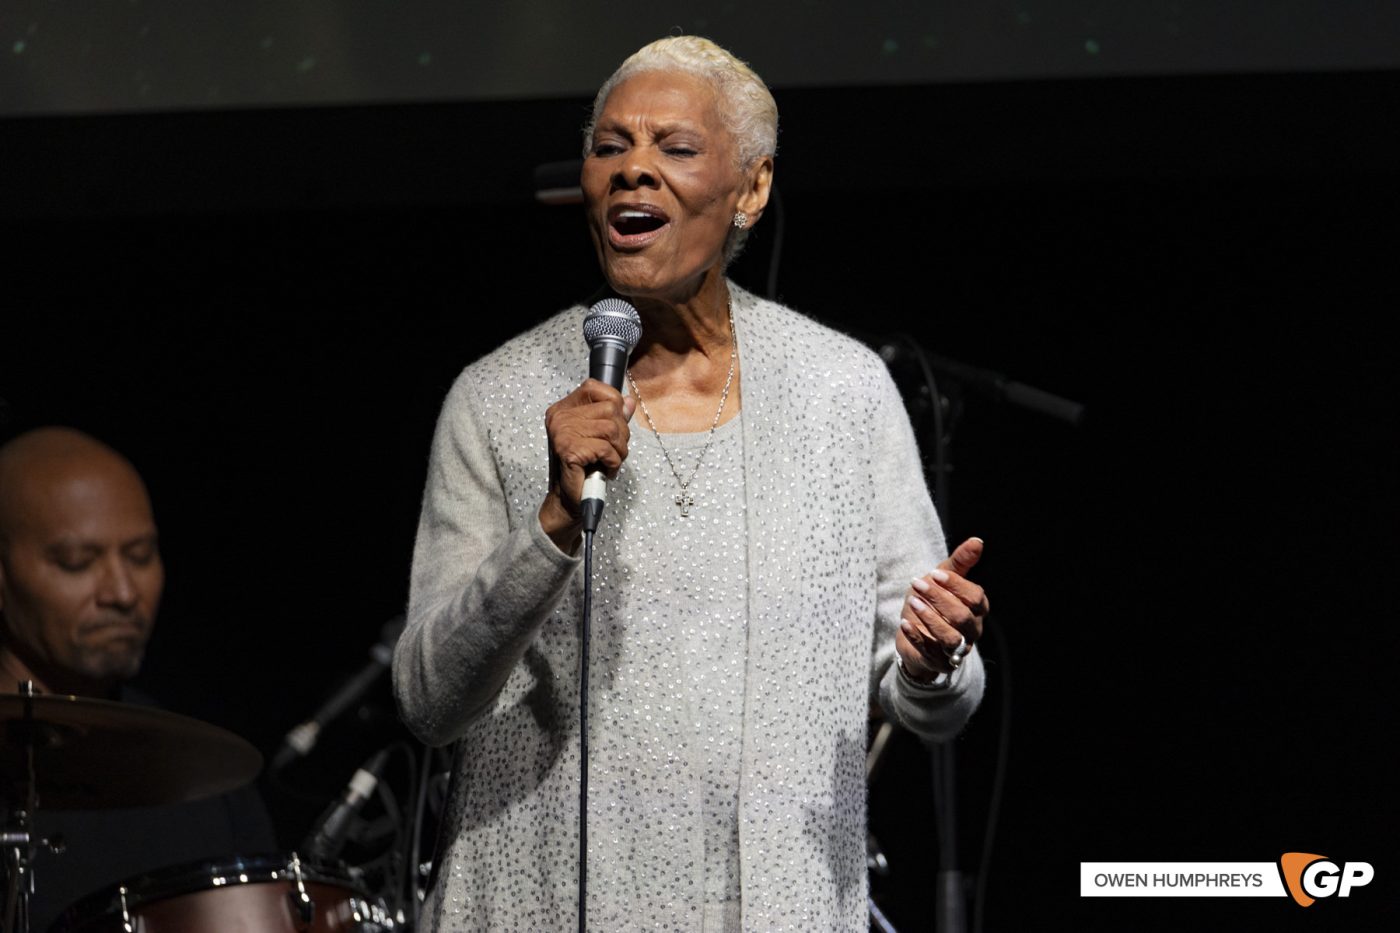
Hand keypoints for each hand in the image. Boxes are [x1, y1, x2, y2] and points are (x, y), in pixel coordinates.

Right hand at [539, 379, 636, 552]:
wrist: (568, 500)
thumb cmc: (584, 469)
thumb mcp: (600, 437)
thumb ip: (612, 417)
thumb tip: (628, 401)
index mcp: (563, 409)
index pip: (593, 387)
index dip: (613, 403)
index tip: (613, 425)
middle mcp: (559, 417)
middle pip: (610, 409)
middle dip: (621, 433)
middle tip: (612, 451)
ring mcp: (562, 432)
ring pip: (612, 429)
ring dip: (619, 450)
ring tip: (609, 462)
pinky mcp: (570, 449)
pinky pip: (607, 448)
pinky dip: (613, 462)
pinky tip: (604, 470)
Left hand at [895, 537, 989, 681]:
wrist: (912, 629)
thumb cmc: (932, 600)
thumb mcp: (942, 578)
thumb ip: (960, 562)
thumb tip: (977, 541)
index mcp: (977, 608)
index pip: (975, 597)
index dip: (956, 585)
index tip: (934, 574)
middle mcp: (972, 630)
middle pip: (963, 617)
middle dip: (939, 599)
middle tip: (917, 584)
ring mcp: (957, 649)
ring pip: (950, 638)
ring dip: (930, 619)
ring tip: (912, 602)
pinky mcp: (939, 663)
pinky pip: (930, 653)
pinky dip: (917, 637)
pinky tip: (904, 623)